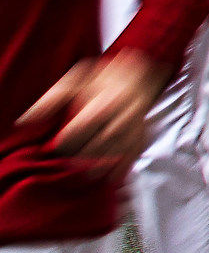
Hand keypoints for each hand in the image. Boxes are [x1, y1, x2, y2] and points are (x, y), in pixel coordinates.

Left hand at [19, 51, 164, 182]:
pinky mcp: (140, 140)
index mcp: (104, 104)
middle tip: (66, 161)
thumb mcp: (78, 79)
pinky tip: (102, 178)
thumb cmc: (103, 79)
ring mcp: (134, 132)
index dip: (62, 144)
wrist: (139, 74)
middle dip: (74, 160)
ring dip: (91, 171)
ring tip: (79, 172)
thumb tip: (25, 121)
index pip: (75, 135)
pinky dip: (113, 175)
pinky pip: (126, 164)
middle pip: (92, 151)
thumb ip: (53, 99)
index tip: (56, 145)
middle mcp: (121, 120)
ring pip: (108, 161)